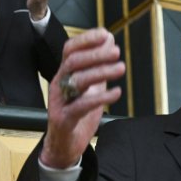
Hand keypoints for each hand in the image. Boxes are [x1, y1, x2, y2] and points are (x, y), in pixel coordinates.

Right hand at [40, 29, 125, 168]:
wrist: (64, 145)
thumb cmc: (77, 114)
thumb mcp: (91, 87)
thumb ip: (99, 67)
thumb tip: (110, 43)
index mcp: (64, 74)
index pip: (70, 50)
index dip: (86, 39)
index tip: (106, 35)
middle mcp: (59, 84)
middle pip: (73, 62)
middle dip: (95, 54)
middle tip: (117, 52)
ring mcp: (60, 101)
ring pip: (78, 81)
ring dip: (101, 72)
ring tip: (121, 68)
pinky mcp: (64, 118)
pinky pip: (82, 105)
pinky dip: (101, 97)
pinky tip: (116, 93)